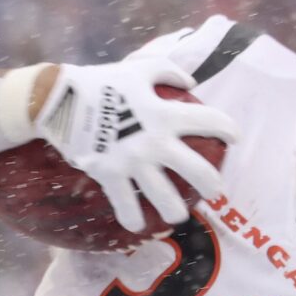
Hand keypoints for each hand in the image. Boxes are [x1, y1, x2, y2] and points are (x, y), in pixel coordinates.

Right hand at [34, 58, 237, 234]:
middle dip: (212, 185)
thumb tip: (190, 83)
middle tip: (215, 192)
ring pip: (165, 198)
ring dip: (176, 212)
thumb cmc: (102, 81)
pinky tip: (138, 227)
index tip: (235, 138)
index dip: (228, 129)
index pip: (209, 121)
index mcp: (165, 113)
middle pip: (197, 170)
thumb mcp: (139, 68)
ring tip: (178, 216)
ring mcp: (133, 162)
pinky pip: (126, 205)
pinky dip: (132, 219)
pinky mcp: (110, 175)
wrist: (60, 99)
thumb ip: (169, 72)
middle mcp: (155, 141)